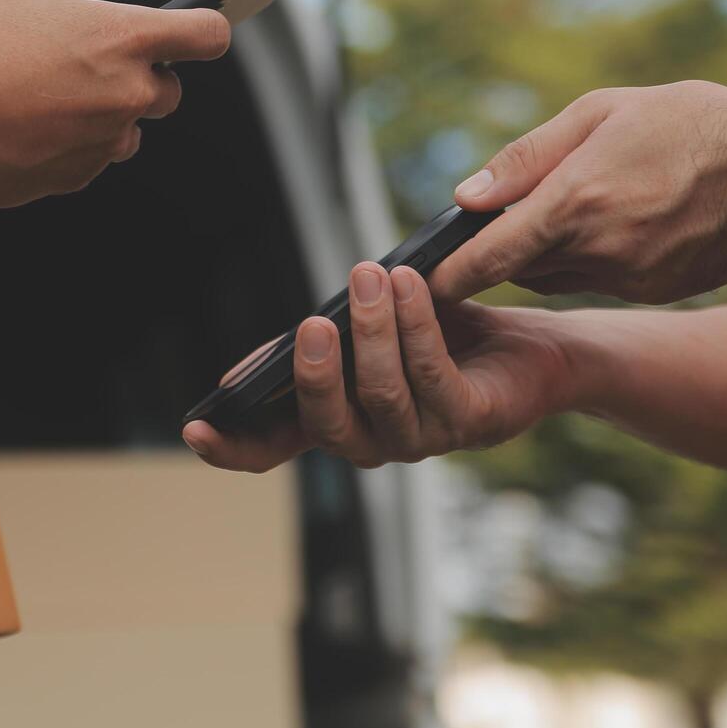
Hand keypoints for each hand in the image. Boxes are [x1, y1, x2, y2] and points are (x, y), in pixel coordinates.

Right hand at [0, 0, 230, 207]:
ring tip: (49, 98)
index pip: (206, 35)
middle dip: (143, 78)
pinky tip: (24, 127)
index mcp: (127, 38)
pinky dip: (67, 145)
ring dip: (105, 116)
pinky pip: (87, 159)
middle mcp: (129, 94)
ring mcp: (105, 142)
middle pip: (169, 92)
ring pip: (126, 131)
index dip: (204, 29)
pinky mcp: (76, 179)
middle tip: (92, 64)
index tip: (194, 29)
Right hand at [182, 264, 576, 470]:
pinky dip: (416, 327)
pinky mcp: (470, 421)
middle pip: (328, 425)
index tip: (196, 428)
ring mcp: (421, 438)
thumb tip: (284, 346)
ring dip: (375, 332)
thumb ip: (327, 340)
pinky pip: (433, 375)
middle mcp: (372, 442)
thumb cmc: (441, 334)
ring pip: (383, 394)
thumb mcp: (367, 331)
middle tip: (313, 324)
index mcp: (335, 421)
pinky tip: (408, 286)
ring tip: (371, 277)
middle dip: (317, 373)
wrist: (530, 347)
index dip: (233, 448)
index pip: (272, 450)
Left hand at [432, 81, 726, 303]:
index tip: (420, 286)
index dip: (449, 277)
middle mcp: (601, 250)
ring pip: (561, 279)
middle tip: (514, 216)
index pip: (490, 256)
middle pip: (521, 269)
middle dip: (508, 249)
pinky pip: (605, 283)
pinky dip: (597, 261)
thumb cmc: (687, 121)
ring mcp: (635, 279)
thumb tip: (464, 197)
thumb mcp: (598, 114)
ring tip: (586, 206)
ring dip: (553, 254)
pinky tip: (627, 222)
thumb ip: (524, 159)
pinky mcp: (661, 292)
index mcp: (576, 203)